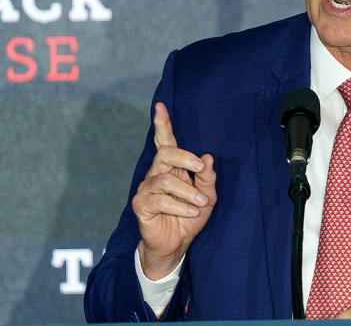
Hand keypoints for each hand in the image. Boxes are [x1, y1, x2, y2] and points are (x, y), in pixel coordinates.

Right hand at [132, 102, 216, 279]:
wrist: (176, 244)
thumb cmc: (190, 217)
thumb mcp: (207, 197)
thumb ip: (208, 178)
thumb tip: (209, 158)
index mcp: (172, 168)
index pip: (165, 141)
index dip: (162, 124)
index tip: (161, 106)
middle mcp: (157, 173)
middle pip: (165, 153)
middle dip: (185, 157)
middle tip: (200, 169)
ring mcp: (146, 188)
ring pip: (166, 180)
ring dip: (188, 191)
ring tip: (200, 203)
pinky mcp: (141, 204)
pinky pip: (159, 199)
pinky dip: (179, 205)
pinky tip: (189, 212)